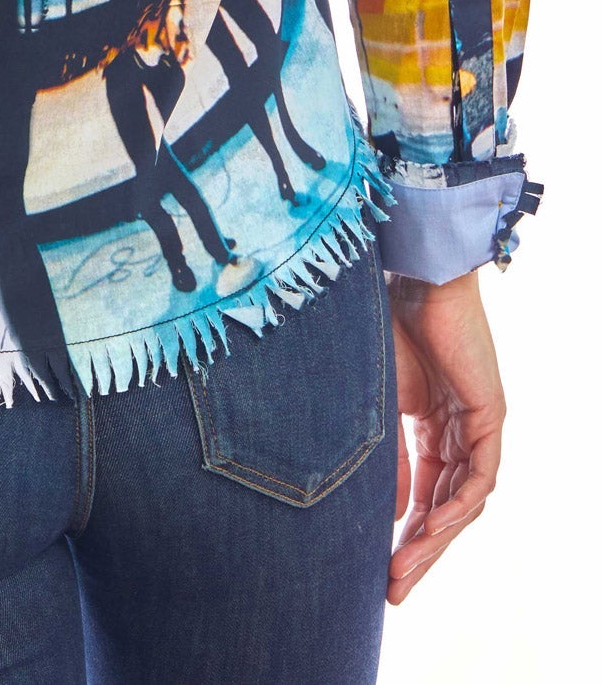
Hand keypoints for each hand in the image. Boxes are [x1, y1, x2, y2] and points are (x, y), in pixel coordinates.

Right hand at [386, 269, 504, 604]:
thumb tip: (388, 516)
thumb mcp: (377, 405)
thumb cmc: (383, 325)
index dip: (404, 535)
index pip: (425, 495)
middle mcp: (459, 431)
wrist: (408, 276)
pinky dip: (458, 505)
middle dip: (420, 550)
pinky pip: (481, 476)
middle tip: (392, 590)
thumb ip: (384, 458)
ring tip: (402, 570)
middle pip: (447, 508)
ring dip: (435, 538)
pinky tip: (432, 528)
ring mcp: (477, 424)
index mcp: (431, 426)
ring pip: (465, 500)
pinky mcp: (490, 415)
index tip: (379, 572)